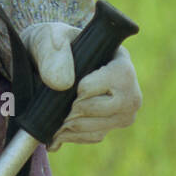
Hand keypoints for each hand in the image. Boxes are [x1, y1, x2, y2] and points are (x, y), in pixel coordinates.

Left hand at [20, 21, 141, 150]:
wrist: (45, 62)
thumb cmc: (52, 45)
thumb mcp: (47, 38)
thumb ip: (52, 54)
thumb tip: (62, 83)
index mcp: (121, 61)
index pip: (114, 79)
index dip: (86, 86)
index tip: (69, 84)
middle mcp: (130, 89)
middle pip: (107, 108)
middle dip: (75, 109)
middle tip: (55, 105)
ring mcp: (123, 111)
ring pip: (99, 127)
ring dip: (70, 126)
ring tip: (51, 118)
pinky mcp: (111, 126)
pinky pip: (93, 136)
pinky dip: (71, 135)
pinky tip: (56, 128)